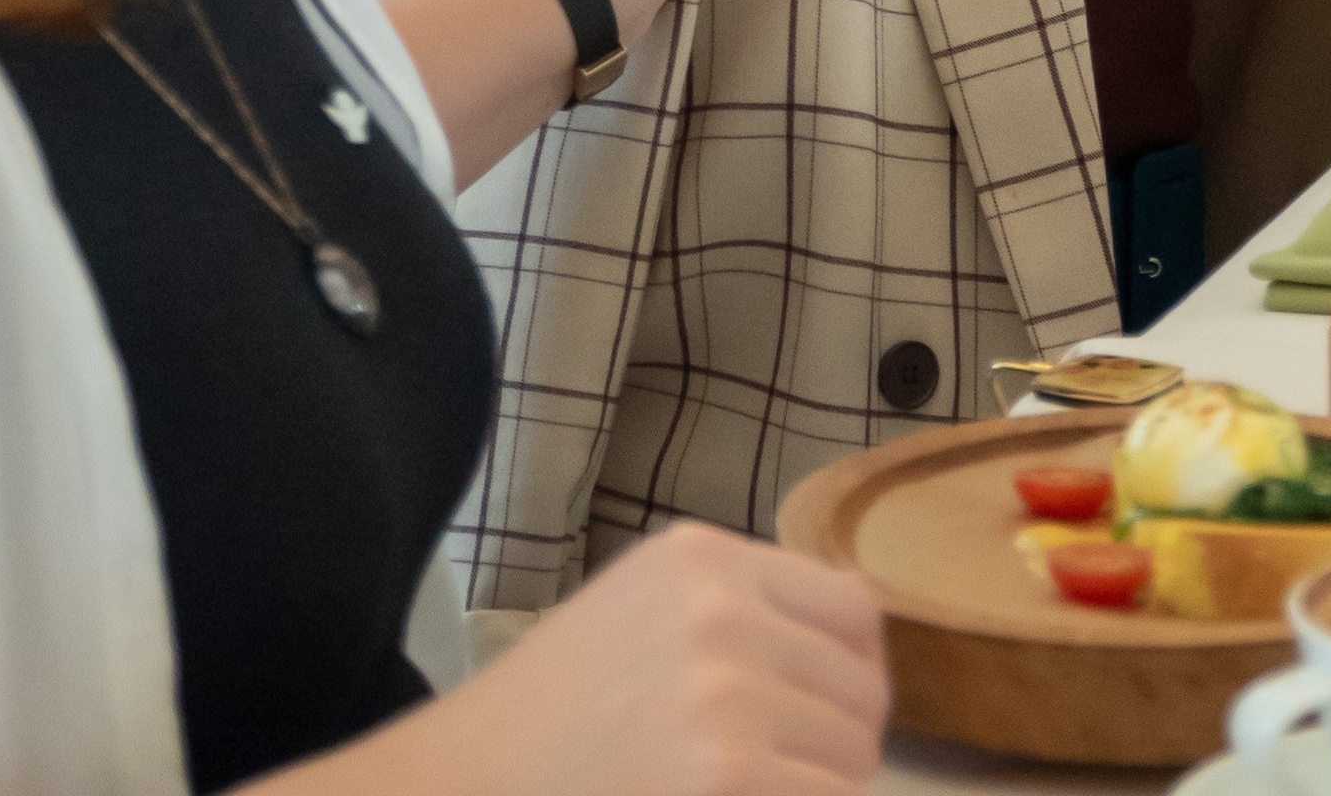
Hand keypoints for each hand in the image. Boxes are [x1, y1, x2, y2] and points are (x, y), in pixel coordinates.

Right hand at [429, 522, 885, 795]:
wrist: (468, 781)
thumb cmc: (551, 714)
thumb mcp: (644, 613)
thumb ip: (739, 614)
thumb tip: (854, 660)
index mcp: (703, 558)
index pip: (854, 609)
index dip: (856, 675)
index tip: (832, 718)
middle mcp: (724, 610)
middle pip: (862, 691)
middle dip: (840, 748)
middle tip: (782, 779)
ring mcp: (728, 695)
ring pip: (850, 760)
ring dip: (819, 793)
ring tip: (750, 793)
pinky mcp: (728, 776)